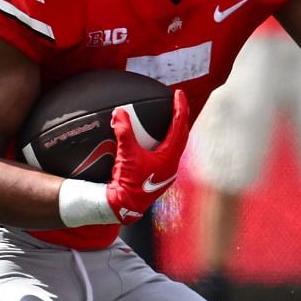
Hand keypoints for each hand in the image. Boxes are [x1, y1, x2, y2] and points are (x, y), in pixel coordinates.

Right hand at [105, 91, 192, 223]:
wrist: (124, 206)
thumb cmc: (128, 184)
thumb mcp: (126, 154)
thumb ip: (123, 132)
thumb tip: (118, 112)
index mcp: (169, 157)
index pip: (180, 127)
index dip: (180, 108)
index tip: (179, 94)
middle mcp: (171, 164)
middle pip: (181, 135)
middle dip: (180, 117)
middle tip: (177, 103)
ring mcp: (166, 171)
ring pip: (175, 145)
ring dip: (173, 130)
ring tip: (170, 118)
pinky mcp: (158, 175)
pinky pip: (165, 153)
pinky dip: (163, 142)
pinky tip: (155, 140)